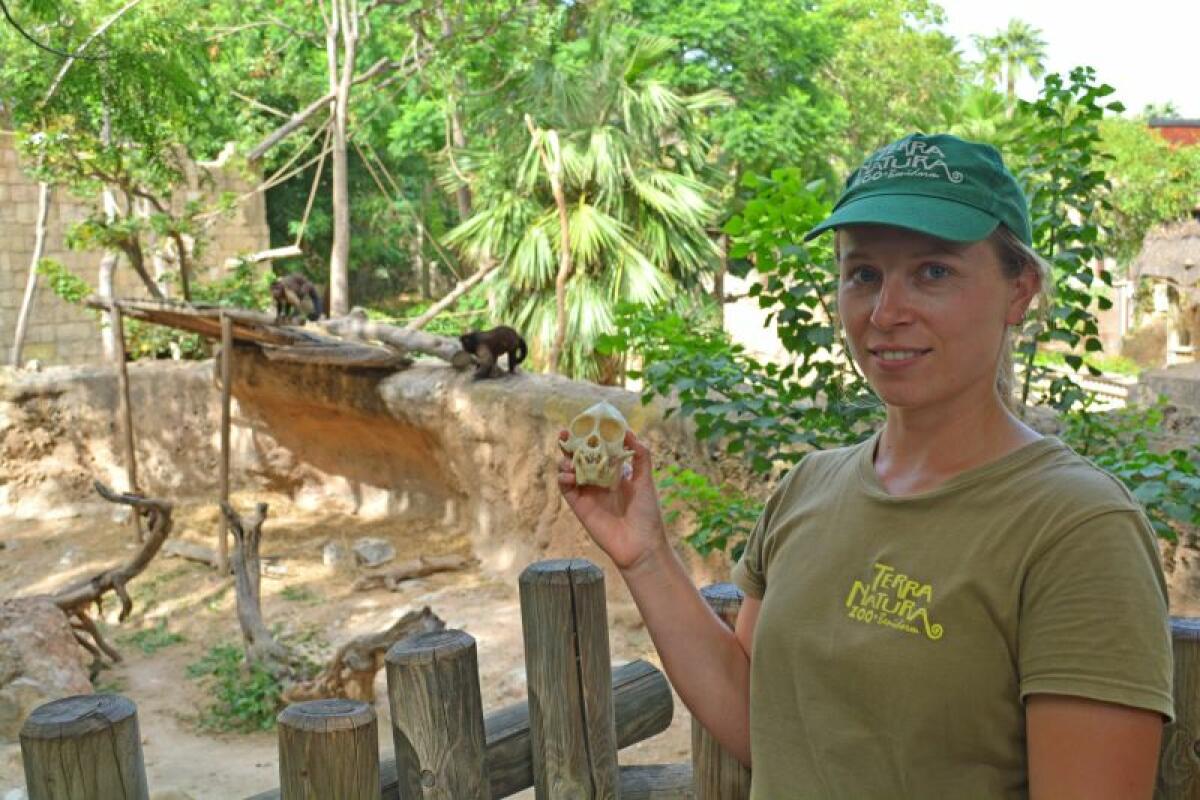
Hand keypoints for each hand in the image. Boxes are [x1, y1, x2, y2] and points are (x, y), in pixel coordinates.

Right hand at [557, 429, 669, 572]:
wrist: (641, 544)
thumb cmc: (647, 513)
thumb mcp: (646, 480)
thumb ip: (640, 456)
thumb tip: (628, 431)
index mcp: (614, 472)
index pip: (597, 449)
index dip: (589, 437)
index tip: (585, 424)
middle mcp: (598, 480)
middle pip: (579, 457)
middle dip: (570, 444)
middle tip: (565, 433)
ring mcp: (587, 492)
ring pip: (569, 470)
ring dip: (565, 461)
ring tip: (570, 460)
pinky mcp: (579, 506)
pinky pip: (566, 488)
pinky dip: (563, 479)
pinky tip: (569, 475)